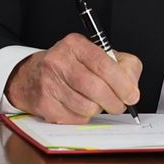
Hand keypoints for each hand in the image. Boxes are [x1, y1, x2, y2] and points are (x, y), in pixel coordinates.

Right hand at [5, 33, 141, 123]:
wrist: (32, 75)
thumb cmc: (73, 66)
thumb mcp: (99, 55)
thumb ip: (122, 66)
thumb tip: (131, 88)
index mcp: (75, 45)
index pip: (103, 64)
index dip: (122, 83)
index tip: (131, 95)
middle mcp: (59, 61)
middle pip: (95, 88)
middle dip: (114, 102)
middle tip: (119, 105)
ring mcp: (48, 82)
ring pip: (86, 106)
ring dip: (98, 110)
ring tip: (97, 103)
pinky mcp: (43, 103)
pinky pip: (74, 118)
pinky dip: (83, 117)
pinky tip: (80, 107)